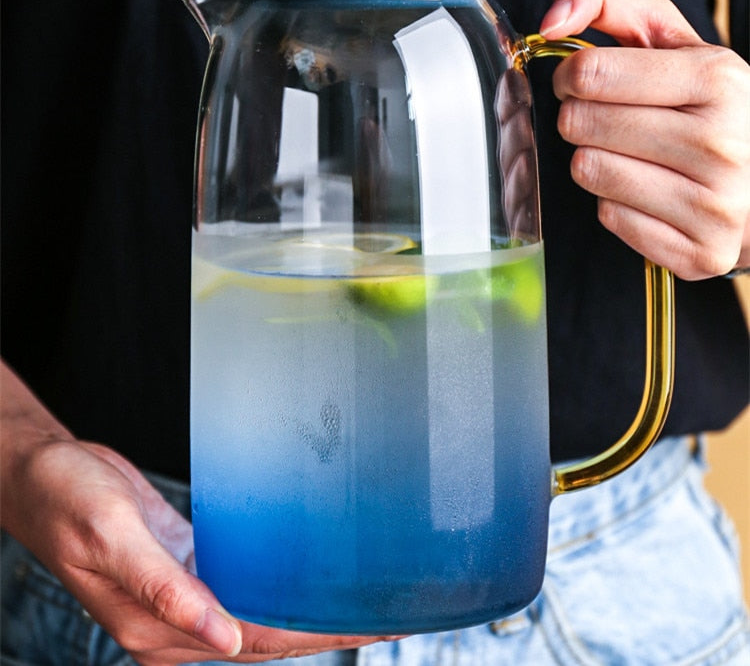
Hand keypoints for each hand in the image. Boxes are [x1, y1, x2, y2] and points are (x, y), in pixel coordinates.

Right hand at [0, 363, 389, 665]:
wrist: (46, 477)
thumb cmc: (67, 502)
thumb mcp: (113, 538)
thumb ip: (166, 590)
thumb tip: (226, 641)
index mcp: (160, 628)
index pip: (260, 642)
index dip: (320, 637)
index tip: (374, 627)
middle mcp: (176, 624)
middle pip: (269, 635)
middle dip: (329, 628)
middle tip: (390, 612)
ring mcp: (182, 600)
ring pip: (260, 615)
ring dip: (308, 610)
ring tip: (362, 596)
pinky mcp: (186, 571)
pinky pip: (241, 587)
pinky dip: (278, 587)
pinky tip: (306, 573)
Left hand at [540, 0, 749, 279]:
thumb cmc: (705, 107)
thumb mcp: (673, 43)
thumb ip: (609, 6)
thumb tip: (552, 19)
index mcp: (717, 80)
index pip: (590, 73)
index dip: (571, 77)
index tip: (584, 82)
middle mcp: (721, 143)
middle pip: (581, 124)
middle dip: (581, 119)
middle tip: (607, 121)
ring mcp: (714, 205)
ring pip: (590, 172)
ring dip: (595, 162)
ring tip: (630, 155)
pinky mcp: (698, 252)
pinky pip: (610, 219)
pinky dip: (616, 205)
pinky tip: (647, 194)